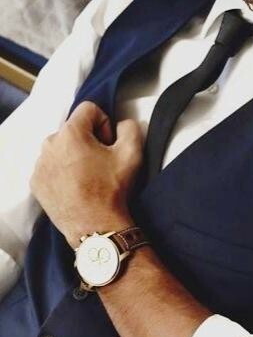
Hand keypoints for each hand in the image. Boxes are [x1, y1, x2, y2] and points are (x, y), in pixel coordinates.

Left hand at [30, 101, 142, 246]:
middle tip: (101, 163)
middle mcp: (49, 144)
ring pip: (60, 147)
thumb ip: (130, 127)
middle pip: (73, 129)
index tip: (109, 145)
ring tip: (88, 176)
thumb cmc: (112, 188)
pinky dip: (62, 171)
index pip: (89, 110)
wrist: (95, 226)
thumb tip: (122, 124)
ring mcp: (40, 164)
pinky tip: (75, 186)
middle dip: (88, 140)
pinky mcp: (36, 182)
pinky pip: (50, 165)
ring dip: (74, 155)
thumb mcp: (132, 153)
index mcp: (71, 133)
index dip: (104, 123)